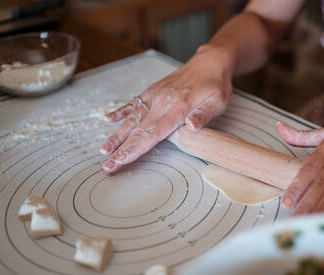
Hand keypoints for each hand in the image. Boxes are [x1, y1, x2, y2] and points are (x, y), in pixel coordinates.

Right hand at [100, 48, 232, 172]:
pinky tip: (108, 119)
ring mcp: (155, 96)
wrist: (210, 61)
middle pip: (138, 130)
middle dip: (122, 149)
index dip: (136, 148)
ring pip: (132, 119)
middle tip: (108, 164)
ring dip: (117, 135)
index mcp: (178, 107)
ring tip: (105, 149)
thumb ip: (204, 115)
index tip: (122, 159)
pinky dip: (120, 111)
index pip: (153, 133)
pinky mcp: (153, 91)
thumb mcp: (218, 101)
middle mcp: (162, 101)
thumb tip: (192, 126)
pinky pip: (134, 103)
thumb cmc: (215, 84)